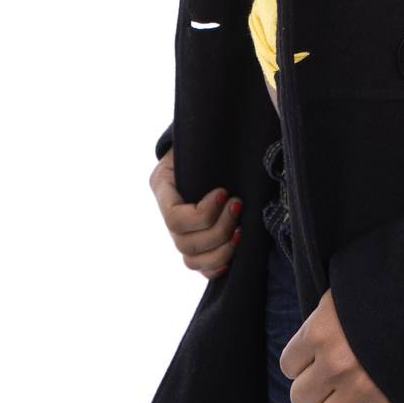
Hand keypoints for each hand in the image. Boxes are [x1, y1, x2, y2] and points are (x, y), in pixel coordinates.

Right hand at [149, 149, 241, 278]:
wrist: (209, 143)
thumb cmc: (206, 136)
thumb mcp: (199, 136)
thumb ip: (203, 145)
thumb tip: (221, 140)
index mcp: (162, 185)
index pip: (174, 217)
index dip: (202, 213)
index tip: (224, 193)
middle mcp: (166, 211)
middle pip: (184, 242)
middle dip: (218, 229)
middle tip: (238, 205)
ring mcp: (178, 229)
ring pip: (190, 258)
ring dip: (221, 249)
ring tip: (241, 230)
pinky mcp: (194, 241)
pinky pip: (198, 266)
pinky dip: (215, 266)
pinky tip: (232, 256)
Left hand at [279, 287, 397, 402]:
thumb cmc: (381, 285)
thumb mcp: (340, 290)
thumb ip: (321, 316)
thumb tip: (312, 336)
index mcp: (318, 332)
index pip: (288, 365)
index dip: (299, 362)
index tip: (312, 358)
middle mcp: (333, 364)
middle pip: (300, 398)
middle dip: (311, 388)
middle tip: (326, 378)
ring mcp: (358, 387)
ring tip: (340, 398)